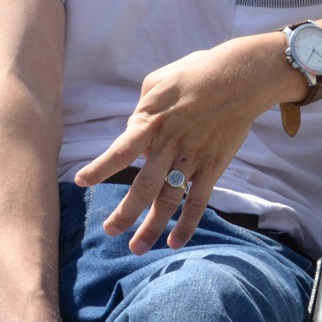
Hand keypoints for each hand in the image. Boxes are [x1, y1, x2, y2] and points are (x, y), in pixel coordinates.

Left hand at [75, 34, 297, 251]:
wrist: (240, 77)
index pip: (121, 150)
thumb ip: (142, 109)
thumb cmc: (196, 73)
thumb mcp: (158, 82)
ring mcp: (192, 158)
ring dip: (152, 227)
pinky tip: (174, 243)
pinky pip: (198, 201)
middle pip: (144, 187)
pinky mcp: (213, 166)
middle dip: (125, 212)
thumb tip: (134, 128)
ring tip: (137, 248)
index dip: (100, 168)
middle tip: (109, 231)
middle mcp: (169, 145)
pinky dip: (187, 224)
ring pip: (169, 200)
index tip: (81, 183)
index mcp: (151, 122)